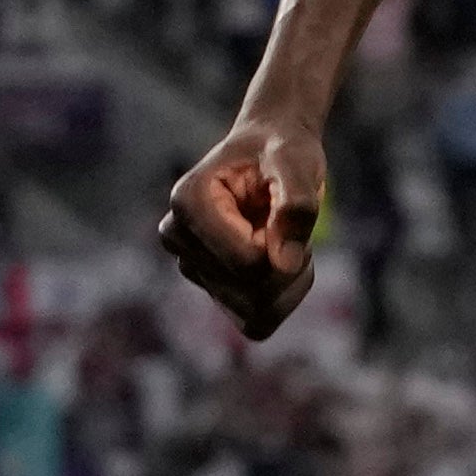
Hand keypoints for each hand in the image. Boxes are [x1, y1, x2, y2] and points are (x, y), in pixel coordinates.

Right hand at [158, 111, 331, 341]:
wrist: (270, 154)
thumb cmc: (281, 152)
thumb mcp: (297, 161)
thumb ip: (296, 203)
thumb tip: (284, 263)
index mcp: (188, 202)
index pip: (248, 264)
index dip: (284, 246)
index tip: (284, 209)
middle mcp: (178, 239)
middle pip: (252, 293)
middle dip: (288, 265)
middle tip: (290, 222)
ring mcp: (192, 268)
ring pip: (256, 313)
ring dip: (288, 281)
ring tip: (284, 236)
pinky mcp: (211, 289)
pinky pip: (257, 323)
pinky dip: (282, 299)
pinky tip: (282, 260)